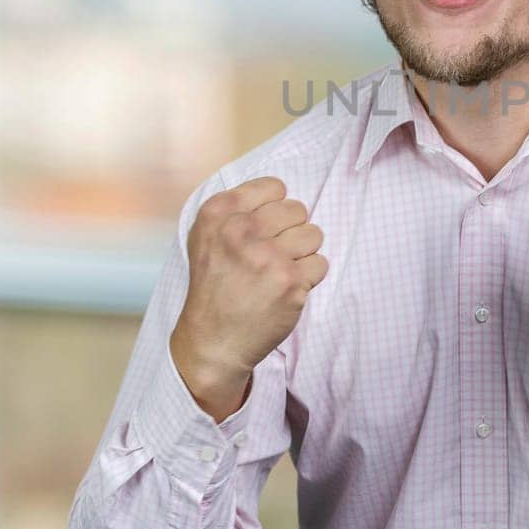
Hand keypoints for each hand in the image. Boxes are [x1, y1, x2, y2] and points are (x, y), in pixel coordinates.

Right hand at [170, 176, 327, 420]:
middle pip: (298, 209)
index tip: (262, 231)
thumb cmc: (215, 286)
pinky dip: (309, 278)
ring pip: (314, 234)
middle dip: (291, 231)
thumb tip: (281, 191)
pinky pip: (321, 263)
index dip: (275, 210)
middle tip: (271, 256)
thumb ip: (237, 208)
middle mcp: (241, 230)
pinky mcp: (290, 282)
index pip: (275, 187)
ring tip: (279, 272)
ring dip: (303, 254)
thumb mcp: (207, 236)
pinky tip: (285, 289)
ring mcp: (267, 256)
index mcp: (219, 212)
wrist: (213, 341)